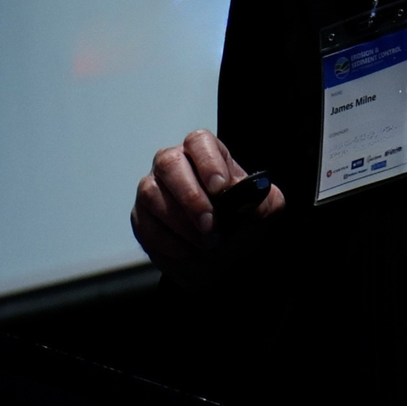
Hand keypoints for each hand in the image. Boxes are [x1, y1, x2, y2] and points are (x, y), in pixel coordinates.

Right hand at [129, 129, 286, 271]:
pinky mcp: (141, 217)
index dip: (207, 162)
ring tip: (206, 244)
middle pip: (169, 163)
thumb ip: (265, 201)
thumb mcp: (264, 213)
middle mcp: (174, 165)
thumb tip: (252, 195)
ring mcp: (153, 190)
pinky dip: (167, 242)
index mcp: (205, 154)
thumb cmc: (241, 227)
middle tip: (210, 224)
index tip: (221, 188)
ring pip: (152, 194)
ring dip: (180, 223)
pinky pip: (145, 224)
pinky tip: (187, 253)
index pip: (199, 142)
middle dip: (190, 196)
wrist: (223, 263)